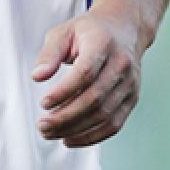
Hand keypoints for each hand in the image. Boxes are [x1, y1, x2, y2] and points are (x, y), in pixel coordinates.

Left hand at [31, 6, 142, 148]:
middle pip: (94, 98)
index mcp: (103, 43)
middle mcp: (121, 64)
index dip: (64, 92)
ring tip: (50, 133)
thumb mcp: (64, 33)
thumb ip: (49, 54)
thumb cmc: (89, 32)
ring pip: (104, 115)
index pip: (86, 72)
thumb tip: (38, 76)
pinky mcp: (132, 99)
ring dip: (75, 129)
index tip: (43, 103)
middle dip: (65, 117)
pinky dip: (91, 137)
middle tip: (42, 125)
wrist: (123, 31)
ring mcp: (130, 84)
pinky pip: (114, 125)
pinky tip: (69, 139)